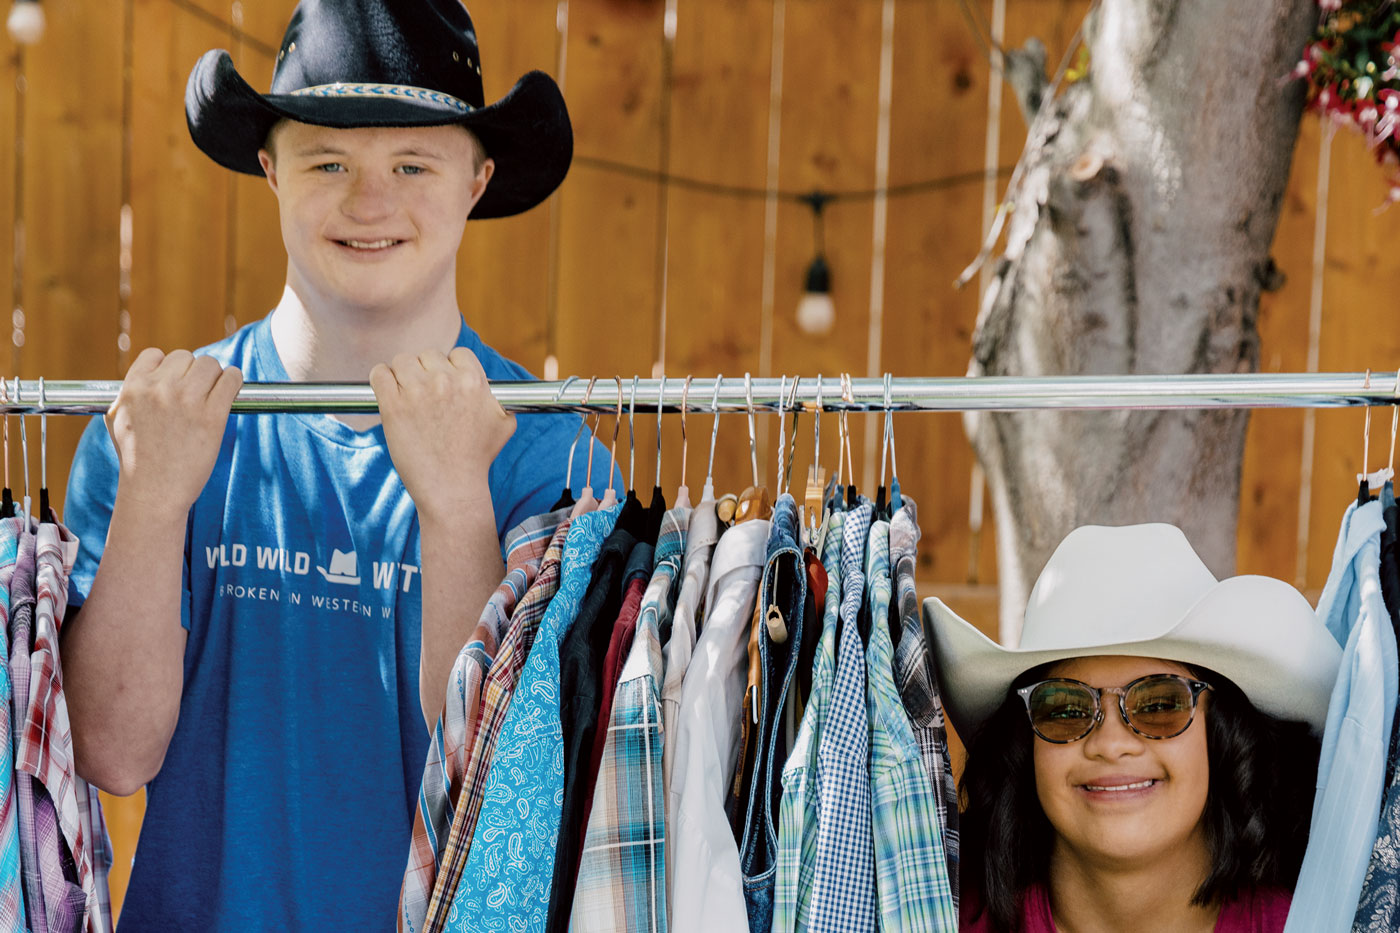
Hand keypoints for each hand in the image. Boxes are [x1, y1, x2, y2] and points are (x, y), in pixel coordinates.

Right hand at [105, 348, 242, 521]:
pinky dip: (234, 381)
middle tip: (196, 393)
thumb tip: (142, 377)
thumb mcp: (117, 420)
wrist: (154, 492)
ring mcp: (186, 401)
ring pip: (210, 365)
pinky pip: (231, 380)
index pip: (156, 355)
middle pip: (187, 358)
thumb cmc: (136, 460)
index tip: (176, 382)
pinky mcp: (212, 415)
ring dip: (215, 377)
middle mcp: (159, 390)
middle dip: (193, 373)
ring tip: (213, 394)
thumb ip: (127, 394)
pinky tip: (232, 389)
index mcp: (133, 388)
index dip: (168, 367)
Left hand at [371, 348, 514, 522]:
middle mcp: (445, 381)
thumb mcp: (504, 423)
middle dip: (426, 373)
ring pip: (402, 361)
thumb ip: (498, 397)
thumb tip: (491, 387)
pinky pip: (379, 373)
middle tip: (426, 397)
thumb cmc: (477, 458)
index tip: (446, 385)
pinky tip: (388, 393)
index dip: (450, 368)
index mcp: (473, 381)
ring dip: (402, 375)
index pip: (458, 354)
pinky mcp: (393, 406)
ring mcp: (417, 392)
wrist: (452, 489)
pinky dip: (381, 379)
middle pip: (428, 355)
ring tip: (407, 397)